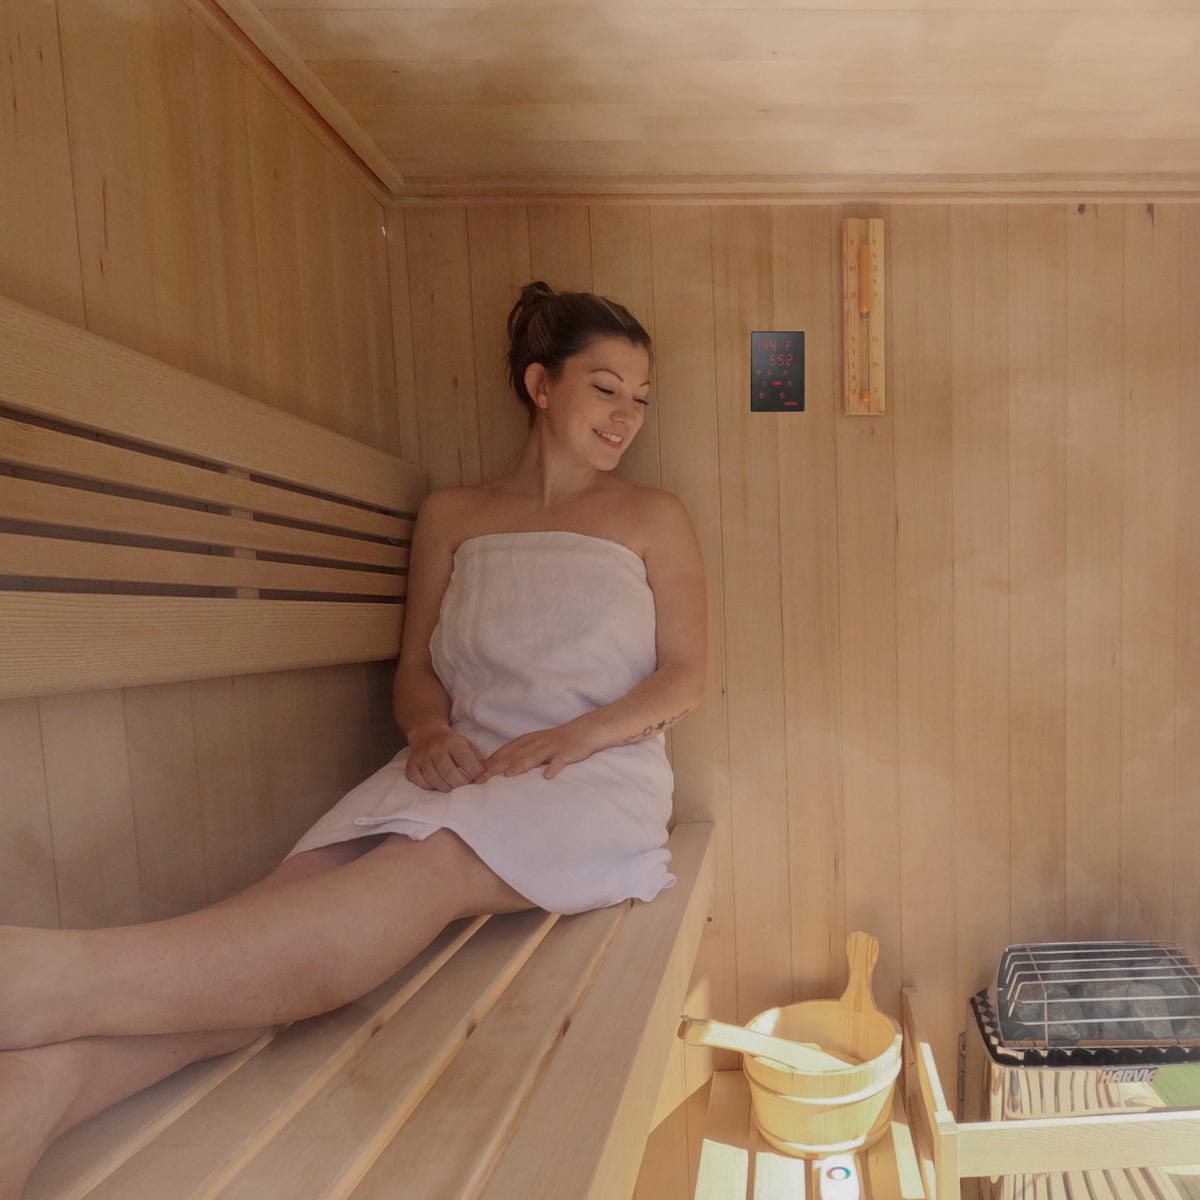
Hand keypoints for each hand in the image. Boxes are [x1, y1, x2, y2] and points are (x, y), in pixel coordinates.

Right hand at [405, 726, 486, 791]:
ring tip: (455, 790)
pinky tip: (438, 785)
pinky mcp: (411, 766)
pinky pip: (420, 782)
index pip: (465, 759)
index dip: (475, 773)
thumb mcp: (468, 745)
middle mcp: (435, 749)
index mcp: (453, 742)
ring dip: (447, 788)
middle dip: (461, 785)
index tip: (480, 781)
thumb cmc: (451, 744)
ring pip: (434, 779)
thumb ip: (478, 760)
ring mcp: (421, 758)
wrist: (427, 734)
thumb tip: (489, 776)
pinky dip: (430, 787)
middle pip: (448, 772)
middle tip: (468, 791)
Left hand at [479, 720, 599, 782]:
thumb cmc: (556, 741)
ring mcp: (552, 747)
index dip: (489, 765)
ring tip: (508, 775)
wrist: (583, 730)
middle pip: (514, 755)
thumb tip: (498, 771)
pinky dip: (553, 767)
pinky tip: (547, 776)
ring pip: (534, 756)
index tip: (474, 778)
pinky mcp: (567, 752)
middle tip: (483, 781)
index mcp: (526, 741)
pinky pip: (560, 761)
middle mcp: (536, 743)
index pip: (504, 753)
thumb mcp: (535, 745)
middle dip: (497, 768)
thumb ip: (519, 755)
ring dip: (521, 765)